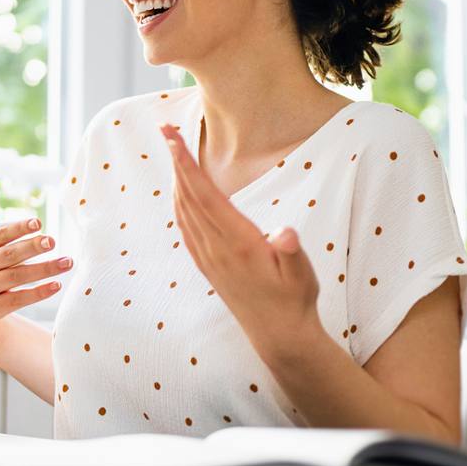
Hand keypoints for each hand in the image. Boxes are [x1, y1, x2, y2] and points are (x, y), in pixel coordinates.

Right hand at [0, 176, 73, 344]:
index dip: (17, 228)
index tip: (38, 222)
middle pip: (9, 255)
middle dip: (31, 247)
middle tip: (53, 240)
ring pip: (16, 277)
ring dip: (43, 270)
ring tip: (68, 262)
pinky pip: (16, 300)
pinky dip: (37, 293)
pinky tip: (57, 285)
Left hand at [160, 124, 321, 352]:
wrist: (279, 336)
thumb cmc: (294, 299)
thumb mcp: (302, 275)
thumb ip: (292, 252)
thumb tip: (286, 235)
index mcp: (238, 243)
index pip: (206, 196)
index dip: (187, 165)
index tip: (173, 138)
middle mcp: (216, 249)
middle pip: (188, 197)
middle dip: (175, 161)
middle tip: (165, 129)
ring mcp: (209, 259)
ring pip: (183, 211)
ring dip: (175, 179)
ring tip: (172, 151)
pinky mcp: (208, 267)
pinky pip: (186, 228)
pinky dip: (179, 204)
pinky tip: (179, 194)